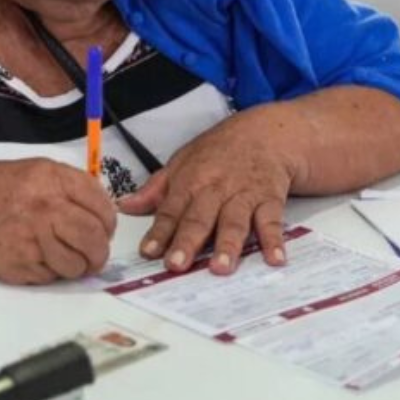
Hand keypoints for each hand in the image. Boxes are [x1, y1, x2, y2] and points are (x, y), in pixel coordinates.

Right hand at [0, 158, 116, 284]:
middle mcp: (44, 208)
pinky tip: (37, 257)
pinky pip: (53, 277)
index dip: (108, 221)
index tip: (105, 227)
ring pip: (77, 265)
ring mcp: (33, 239)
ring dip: (76, 266)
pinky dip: (51, 272)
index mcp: (50, 179)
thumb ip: (68, 187)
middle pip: (94, 238)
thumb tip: (101, 212)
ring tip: (63, 256)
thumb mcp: (32, 170)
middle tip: (95, 253)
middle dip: (100, 250)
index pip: (100, 205)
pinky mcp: (22, 265)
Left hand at [117, 118, 298, 275]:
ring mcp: (243, 194)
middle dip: (187, 242)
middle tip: (177, 265)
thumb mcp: (181, 162)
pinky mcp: (270, 199)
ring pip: (234, 221)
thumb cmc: (219, 150)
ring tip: (221, 267)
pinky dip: (274, 240)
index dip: (159, 232)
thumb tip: (126, 205)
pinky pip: (272, 221)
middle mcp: (215, 189)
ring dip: (227, 244)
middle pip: (199, 218)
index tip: (149, 253)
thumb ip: (155, 190)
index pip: (170, 210)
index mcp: (190, 182)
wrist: (265, 132)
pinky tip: (274, 258)